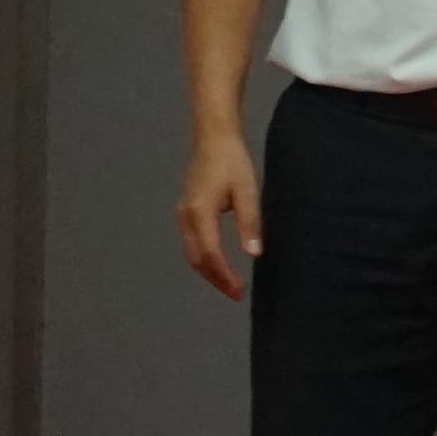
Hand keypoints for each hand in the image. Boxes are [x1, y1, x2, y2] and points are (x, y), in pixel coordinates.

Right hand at [173, 130, 260, 300]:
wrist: (213, 141)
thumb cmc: (233, 163)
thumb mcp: (248, 191)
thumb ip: (250, 222)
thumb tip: (254, 253)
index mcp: (200, 212)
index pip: (211, 253)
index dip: (225, 275)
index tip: (239, 290)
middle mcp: (186, 217)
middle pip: (197, 259)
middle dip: (216, 279)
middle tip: (236, 294)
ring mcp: (182, 215)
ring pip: (192, 254)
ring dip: (209, 272)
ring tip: (230, 286)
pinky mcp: (185, 213)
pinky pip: (191, 244)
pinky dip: (204, 259)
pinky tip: (220, 266)